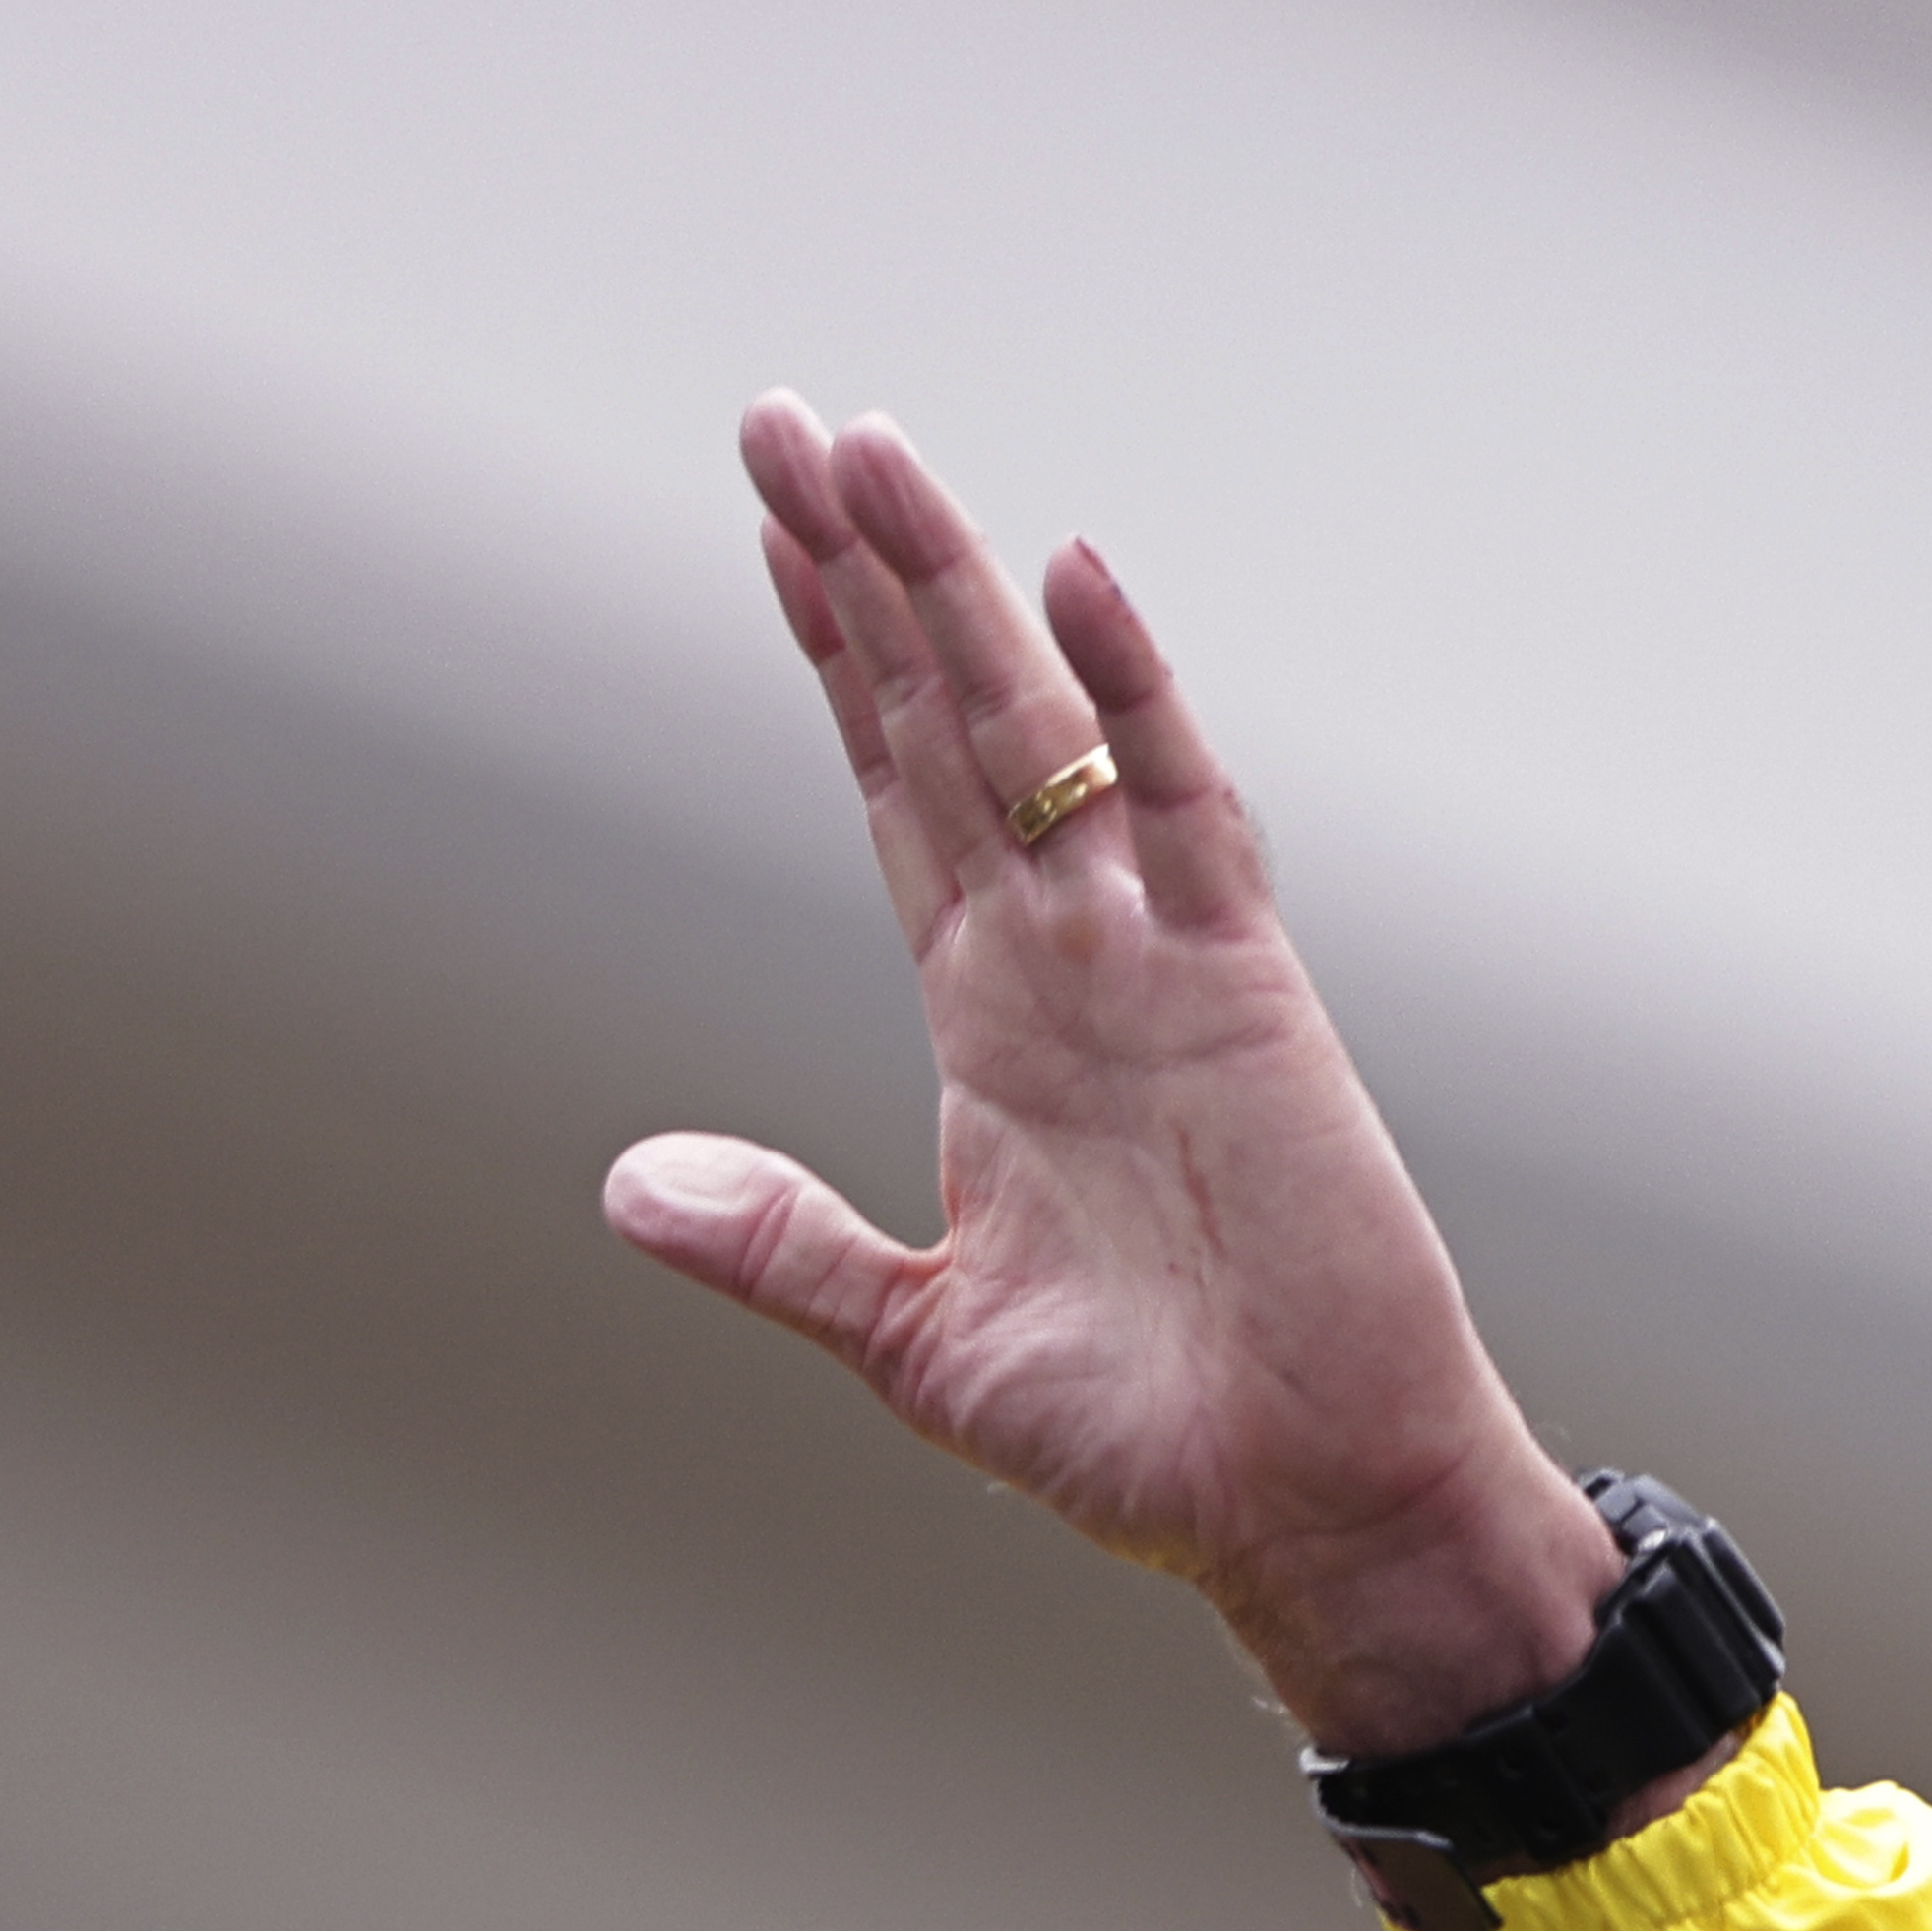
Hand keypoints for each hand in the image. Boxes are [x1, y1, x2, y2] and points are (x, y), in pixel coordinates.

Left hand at [607, 397, 1619, 1757]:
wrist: (1301, 1507)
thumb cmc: (1140, 1437)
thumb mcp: (916, 1342)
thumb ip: (782, 1246)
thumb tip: (630, 1184)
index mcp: (993, 1023)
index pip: (896, 794)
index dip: (832, 667)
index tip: (772, 536)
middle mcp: (1068, 958)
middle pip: (947, 719)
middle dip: (864, 576)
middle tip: (788, 423)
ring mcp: (1158, 959)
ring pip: (1040, 728)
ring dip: (955, 592)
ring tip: (874, 455)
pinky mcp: (1248, 992)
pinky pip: (1183, 811)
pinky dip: (1130, 693)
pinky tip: (1072, 577)